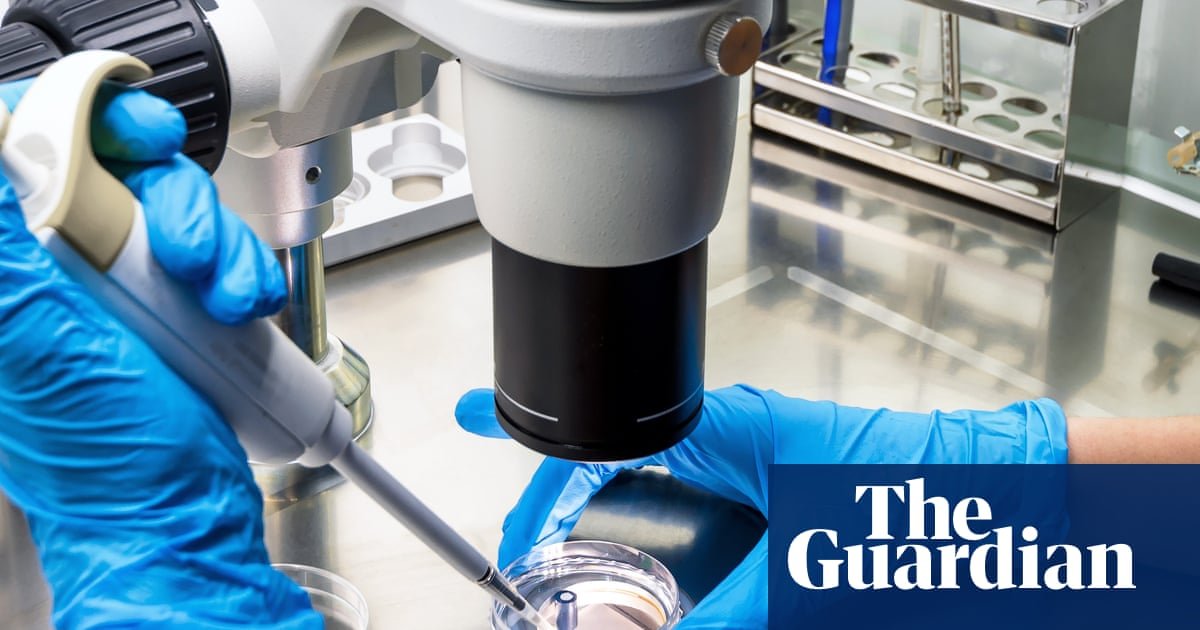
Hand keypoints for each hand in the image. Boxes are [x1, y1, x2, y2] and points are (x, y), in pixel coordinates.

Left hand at [0, 79, 318, 626]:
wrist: (188, 520)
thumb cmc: (114, 465)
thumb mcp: (48, 349)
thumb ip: (5, 256)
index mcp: (7, 280)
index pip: (17, 150)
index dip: (74, 119)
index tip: (133, 134)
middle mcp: (46, 275)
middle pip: (105, 165)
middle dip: (167, 195)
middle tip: (185, 248)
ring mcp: (108, 290)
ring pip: (165, 204)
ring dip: (214, 241)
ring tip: (223, 299)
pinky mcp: (163, 306)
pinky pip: (206, 248)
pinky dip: (235, 268)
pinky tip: (240, 306)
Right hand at [457, 385, 1067, 627]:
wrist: (1012, 493)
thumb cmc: (926, 494)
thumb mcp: (811, 572)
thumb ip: (726, 618)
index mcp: (729, 429)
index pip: (607, 428)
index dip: (534, 430)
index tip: (473, 416)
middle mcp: (734, 438)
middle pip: (616, 462)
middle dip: (557, 498)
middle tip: (517, 547)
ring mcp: (752, 461)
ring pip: (652, 488)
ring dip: (604, 520)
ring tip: (557, 551)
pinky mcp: (773, 490)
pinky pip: (694, 505)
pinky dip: (657, 533)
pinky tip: (643, 563)